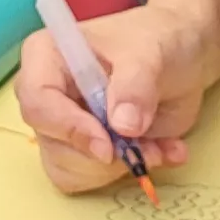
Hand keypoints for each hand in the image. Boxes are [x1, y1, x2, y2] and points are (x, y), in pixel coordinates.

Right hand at [14, 0, 219, 193]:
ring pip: (72, 170)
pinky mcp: (87, 151)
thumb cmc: (157, 40)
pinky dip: (130, 171)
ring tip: (159, 146)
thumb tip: (122, 126)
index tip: (108, 145)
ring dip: (121, 167)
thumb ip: (134, 87)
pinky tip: (160, 151)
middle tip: (146, 146)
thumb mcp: (150, 55)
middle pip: (53, 145)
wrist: (182, 55)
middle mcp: (48, 96)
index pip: (37, 102)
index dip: (69, 128)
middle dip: (103, 155)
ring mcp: (66, 127)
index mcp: (46, 59)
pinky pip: (95, 179)